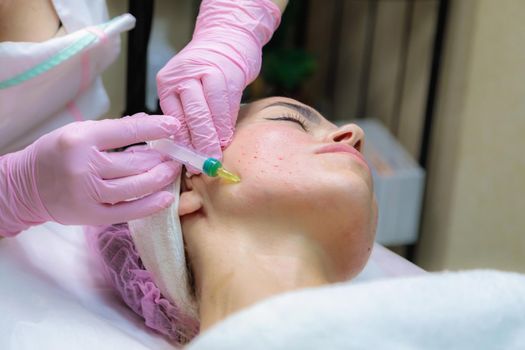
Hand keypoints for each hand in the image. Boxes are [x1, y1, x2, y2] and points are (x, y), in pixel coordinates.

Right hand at [0, 113, 180, 236]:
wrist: (25, 186)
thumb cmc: (55, 154)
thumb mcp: (79, 132)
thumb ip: (114, 129)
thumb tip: (146, 121)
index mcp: (80, 140)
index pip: (127, 132)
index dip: (154, 129)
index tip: (174, 126)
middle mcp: (84, 167)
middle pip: (135, 162)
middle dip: (161, 158)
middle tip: (176, 154)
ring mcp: (88, 194)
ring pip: (136, 186)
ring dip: (160, 178)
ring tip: (172, 170)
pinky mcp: (91, 215)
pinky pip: (128, 212)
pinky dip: (151, 205)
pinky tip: (167, 197)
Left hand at [157, 0, 280, 159]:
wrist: (226, 38)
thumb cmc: (205, 70)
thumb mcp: (186, 88)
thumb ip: (185, 113)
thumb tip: (189, 151)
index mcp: (168, 82)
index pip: (174, 119)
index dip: (182, 144)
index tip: (189, 163)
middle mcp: (184, 75)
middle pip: (192, 117)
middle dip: (200, 145)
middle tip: (205, 165)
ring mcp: (207, 72)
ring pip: (210, 114)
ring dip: (216, 138)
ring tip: (218, 154)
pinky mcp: (228, 73)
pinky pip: (228, 106)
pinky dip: (228, 125)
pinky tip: (227, 137)